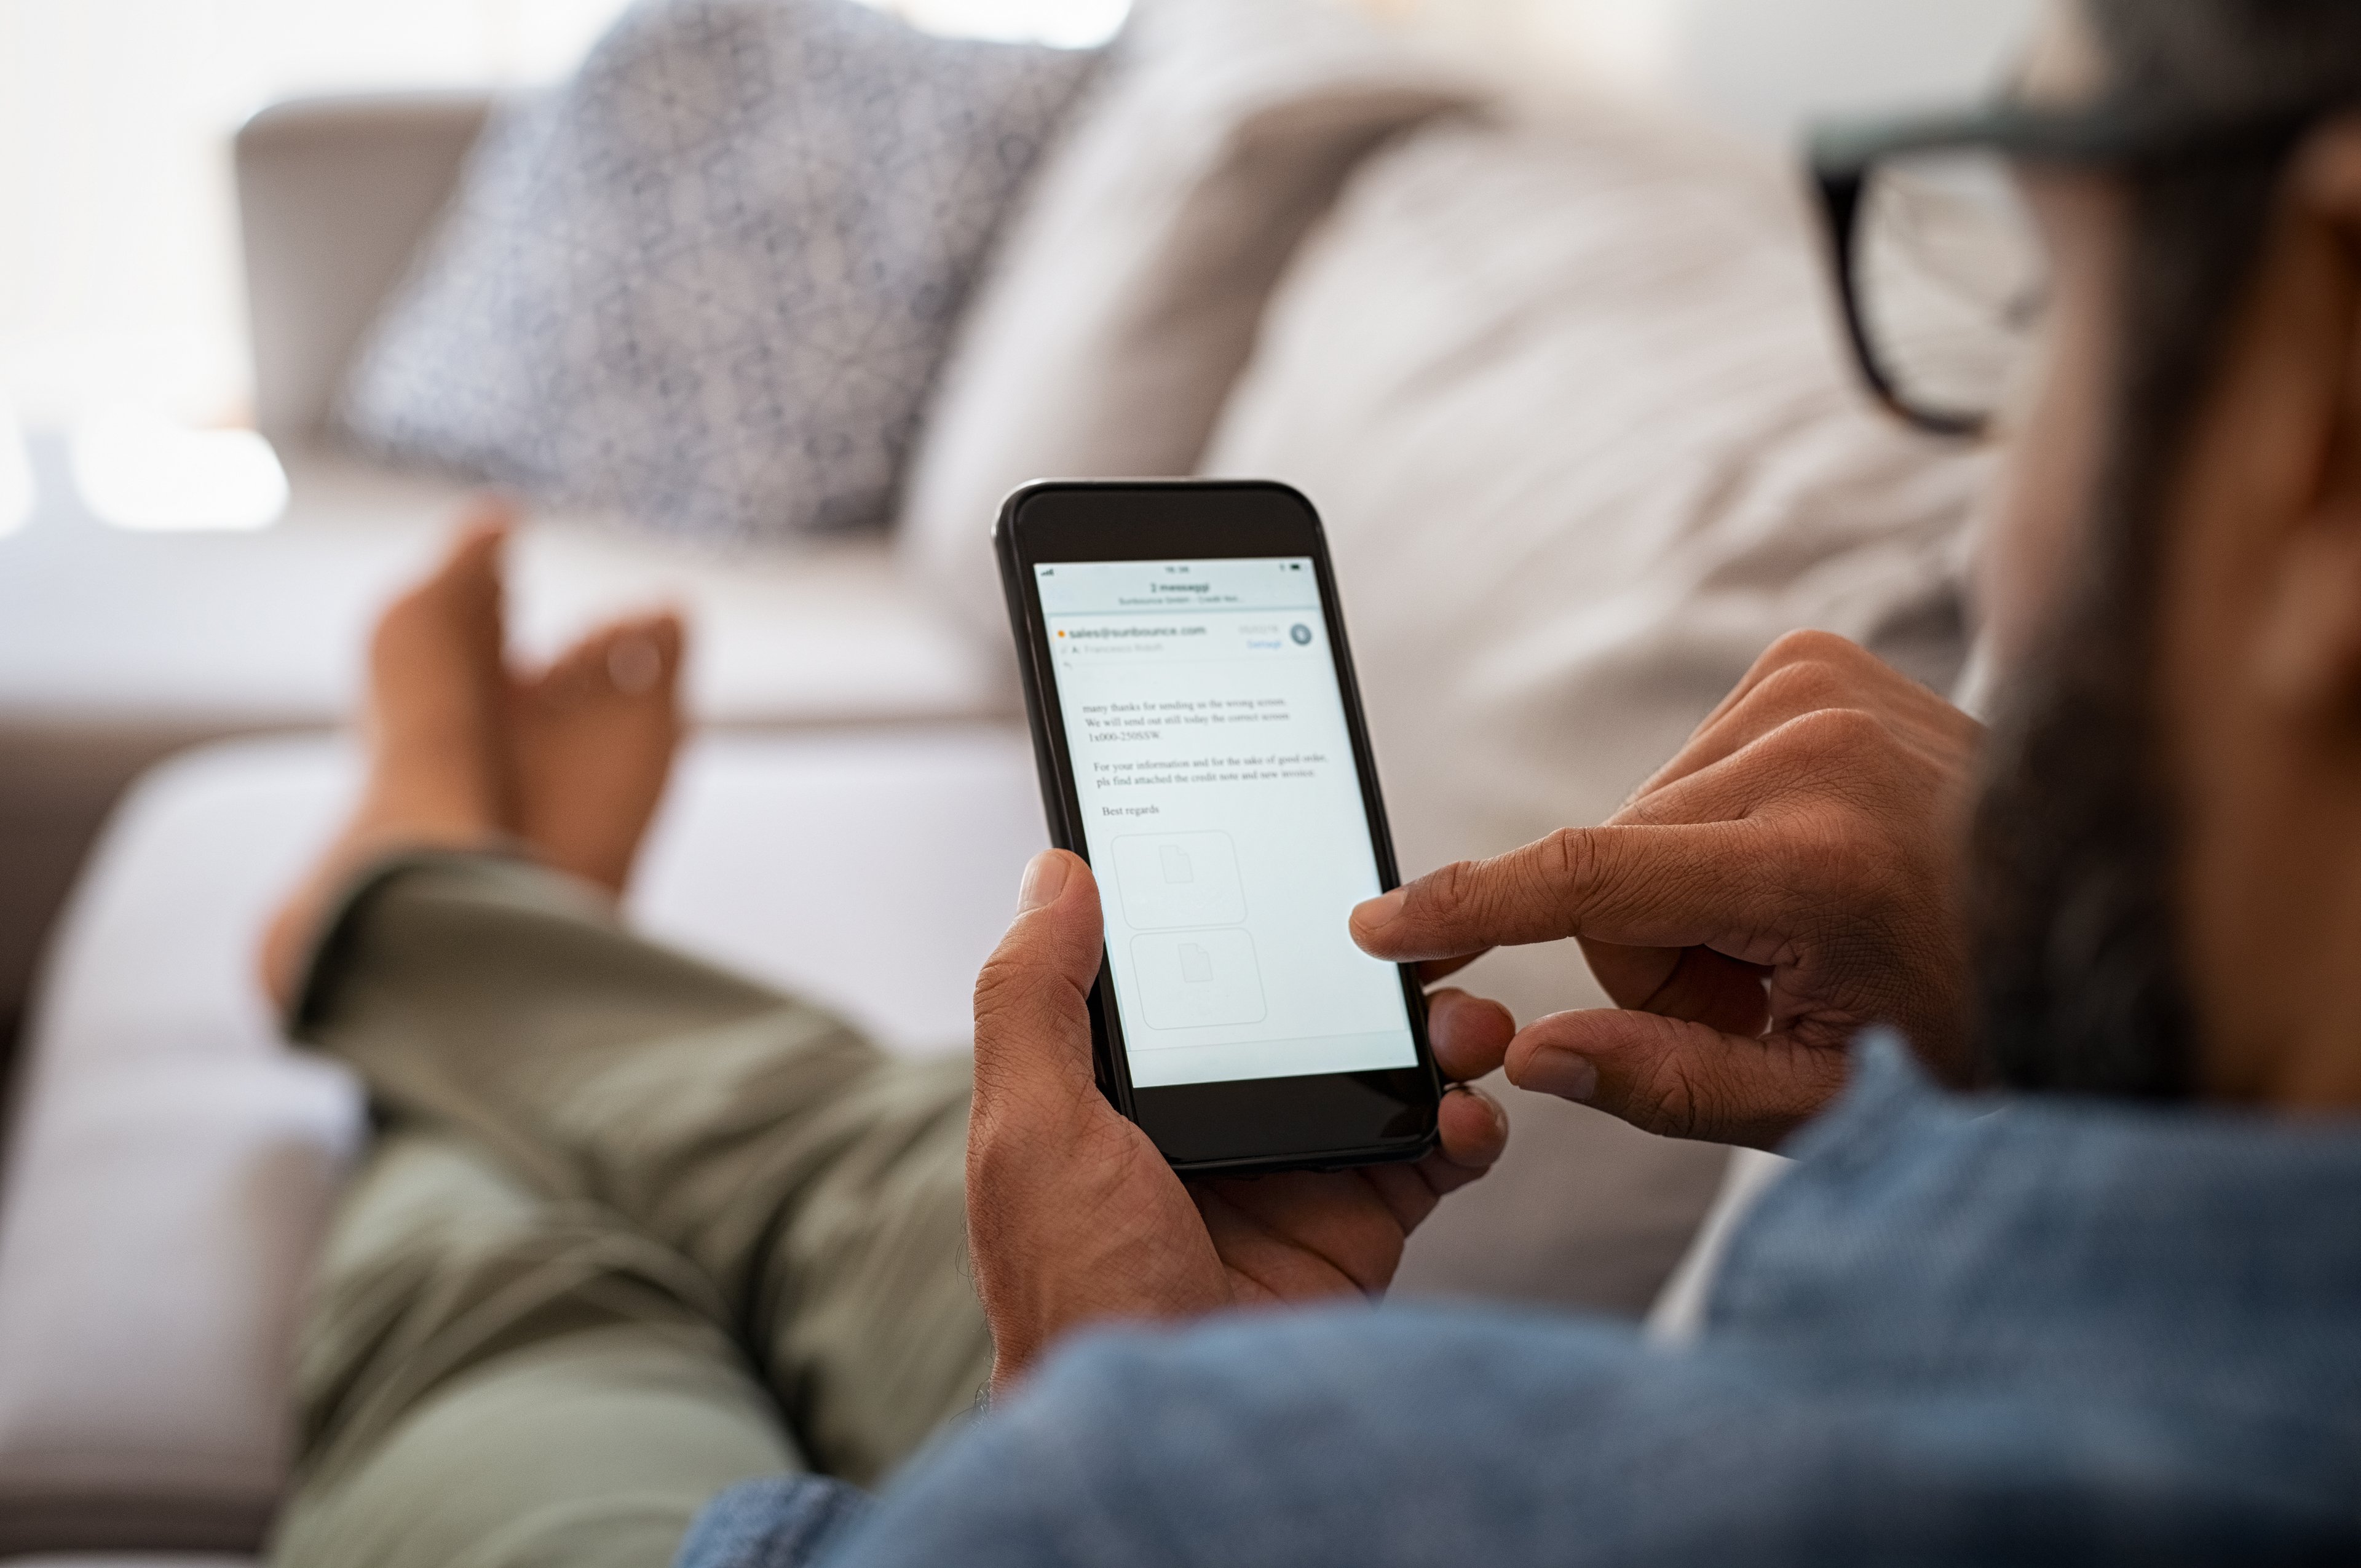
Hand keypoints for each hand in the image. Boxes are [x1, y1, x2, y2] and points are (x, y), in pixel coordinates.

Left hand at [967, 850, 1509, 1396]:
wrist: (1171, 1441)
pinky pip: (1435, 1153)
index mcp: (1131, 1087)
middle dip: (1376, 965)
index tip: (1306, 853)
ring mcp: (1296, 1170)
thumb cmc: (1076, 1291)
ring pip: (1387, 1065)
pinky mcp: (1360, 1225)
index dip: (1252, 909)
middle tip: (1423, 936)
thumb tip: (1056, 870)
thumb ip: (1035, 997)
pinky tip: (1465, 1116)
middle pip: (1313, 1006)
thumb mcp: (1030, 1128)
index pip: (1201, 968)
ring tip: (1462, 1021)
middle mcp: (1218, 1117)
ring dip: (1439, 1031)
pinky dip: (1468, 1125)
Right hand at [1351, 631, 1981, 1148]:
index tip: (1377, 925)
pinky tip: (1805, 856)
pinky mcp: (1815, 658)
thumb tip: (1530, 1058)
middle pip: (1610, 866)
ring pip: (1641, 817)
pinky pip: (1686, 764)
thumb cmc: (1974, 1021)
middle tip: (1769, 984)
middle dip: (1655, 947)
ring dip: (1689, 886)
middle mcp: (1814, 747)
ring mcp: (1819, 684)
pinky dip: (1719, 826)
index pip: (1589, 877)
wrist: (2100, 907)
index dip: (1468, 906)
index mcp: (1819, 863)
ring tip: (1803, 921)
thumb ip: (1668, 1083)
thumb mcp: (1828, 1098)